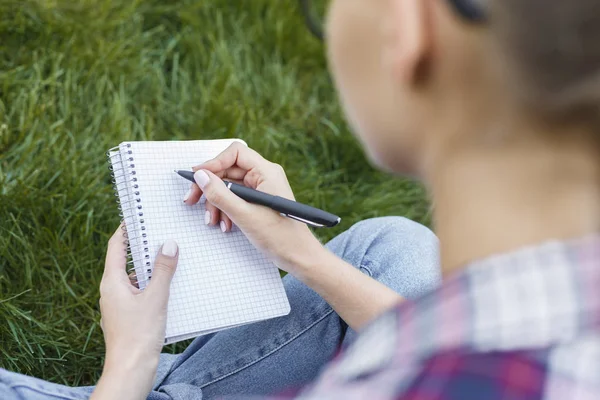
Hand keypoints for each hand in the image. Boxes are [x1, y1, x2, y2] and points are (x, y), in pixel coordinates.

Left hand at [92, 226, 178, 399]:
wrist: (131, 370)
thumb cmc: (140, 335)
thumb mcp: (156, 297)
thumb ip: (163, 270)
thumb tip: (168, 244)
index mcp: (112, 282)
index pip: (115, 247)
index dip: (124, 230)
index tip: (136, 217)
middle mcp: (111, 291)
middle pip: (124, 261)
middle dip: (141, 248)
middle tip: (159, 233)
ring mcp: (118, 305)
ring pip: (133, 278)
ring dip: (149, 268)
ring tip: (169, 258)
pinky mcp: (126, 317)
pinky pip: (138, 292)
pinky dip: (150, 285)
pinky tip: (168, 286)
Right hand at [183, 142, 324, 276]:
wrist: (298, 256)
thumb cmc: (279, 236)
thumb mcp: (244, 215)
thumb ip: (220, 195)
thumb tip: (201, 176)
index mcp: (267, 172)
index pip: (235, 153)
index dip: (213, 162)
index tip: (197, 177)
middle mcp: (264, 176)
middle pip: (228, 170)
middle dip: (210, 188)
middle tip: (191, 200)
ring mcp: (261, 189)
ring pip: (228, 186)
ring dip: (216, 203)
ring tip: (212, 222)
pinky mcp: (258, 201)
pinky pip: (235, 199)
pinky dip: (225, 210)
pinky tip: (225, 225)